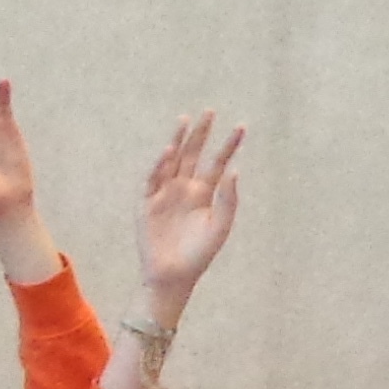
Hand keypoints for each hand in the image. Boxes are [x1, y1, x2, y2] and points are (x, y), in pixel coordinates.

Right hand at [136, 111, 244, 315]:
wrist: (172, 276)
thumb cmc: (199, 255)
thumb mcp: (220, 227)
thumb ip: (229, 199)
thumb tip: (235, 169)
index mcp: (205, 194)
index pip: (218, 163)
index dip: (229, 145)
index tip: (241, 126)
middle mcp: (185, 189)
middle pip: (194, 155)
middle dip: (201, 133)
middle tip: (210, 111)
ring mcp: (165, 194)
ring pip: (172, 161)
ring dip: (178, 141)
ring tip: (185, 120)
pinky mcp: (147, 204)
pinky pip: (153, 179)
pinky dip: (160, 165)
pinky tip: (169, 151)